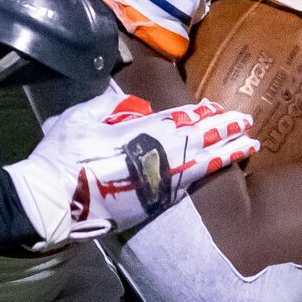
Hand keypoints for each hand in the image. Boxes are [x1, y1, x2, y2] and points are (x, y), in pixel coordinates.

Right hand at [6, 85, 257, 246]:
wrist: (52, 202)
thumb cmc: (61, 157)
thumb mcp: (77, 119)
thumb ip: (103, 106)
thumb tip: (119, 98)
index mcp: (136, 133)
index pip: (180, 121)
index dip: (204, 116)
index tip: (223, 109)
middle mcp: (152, 156)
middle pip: (198, 141)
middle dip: (224, 131)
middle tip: (248, 124)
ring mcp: (153, 182)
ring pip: (198, 164)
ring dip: (225, 154)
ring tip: (248, 146)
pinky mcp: (148, 204)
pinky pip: (183, 187)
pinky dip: (204, 176)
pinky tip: (219, 170)